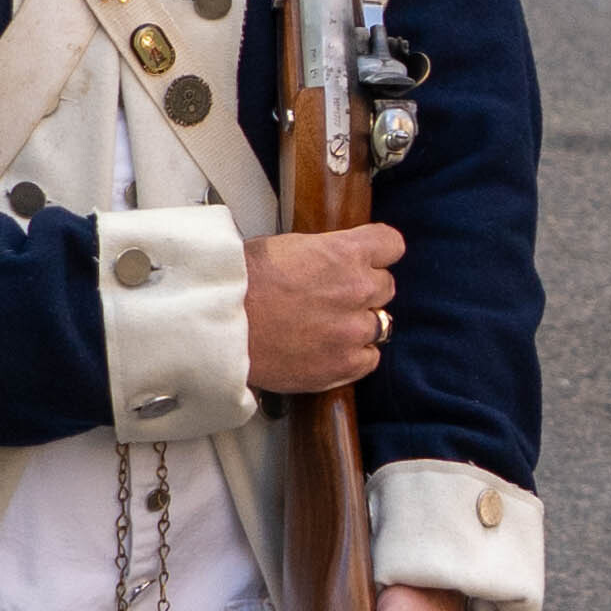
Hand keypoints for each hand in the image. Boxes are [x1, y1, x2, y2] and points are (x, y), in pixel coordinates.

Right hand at [243, 219, 408, 392]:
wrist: (219, 325)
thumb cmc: (239, 283)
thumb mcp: (287, 246)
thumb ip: (324, 252)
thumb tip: (334, 258)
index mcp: (345, 253)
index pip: (391, 244)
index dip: (378, 252)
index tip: (370, 258)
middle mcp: (358, 289)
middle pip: (385, 286)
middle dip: (364, 290)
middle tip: (334, 297)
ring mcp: (353, 331)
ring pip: (380, 324)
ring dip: (359, 324)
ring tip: (328, 327)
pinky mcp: (343, 365)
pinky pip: (369, 359)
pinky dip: (355, 356)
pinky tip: (329, 350)